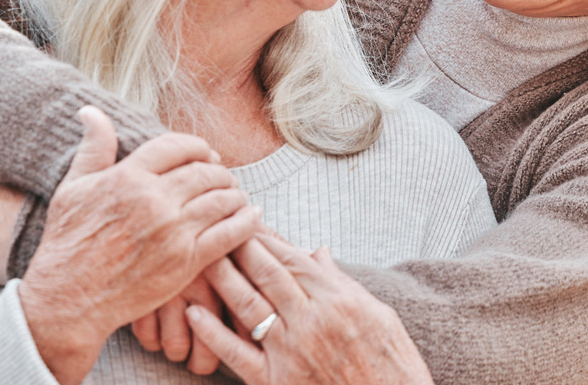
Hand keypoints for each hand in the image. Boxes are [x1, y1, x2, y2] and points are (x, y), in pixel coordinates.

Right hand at [19, 106, 259, 384]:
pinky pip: (229, 234)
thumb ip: (93, 148)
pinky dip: (246, 222)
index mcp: (128, 176)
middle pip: (205, 171)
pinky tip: (252, 216)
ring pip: (222, 199)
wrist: (69, 299)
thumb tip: (90, 110)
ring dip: (234, 194)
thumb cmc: (67, 243)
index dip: (197, 146)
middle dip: (220, 171)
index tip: (204, 154)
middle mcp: (154, 199)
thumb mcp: (73, 188)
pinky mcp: (186, 262)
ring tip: (236, 195)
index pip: (177, 146)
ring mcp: (173, 231)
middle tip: (224, 176)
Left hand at [185, 234, 433, 384]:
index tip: (246, 219)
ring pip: (248, 304)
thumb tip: (318, 253)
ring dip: (222, 278)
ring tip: (201, 256)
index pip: (292, 257)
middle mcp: (312, 319)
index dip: (266, 236)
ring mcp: (292, 351)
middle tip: (217, 225)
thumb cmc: (394, 368)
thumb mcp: (381, 316)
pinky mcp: (277, 382)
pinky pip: (238, 354)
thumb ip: (344, 283)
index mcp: (339, 299)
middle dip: (240, 246)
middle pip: (266, 272)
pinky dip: (213, 333)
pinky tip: (193, 314)